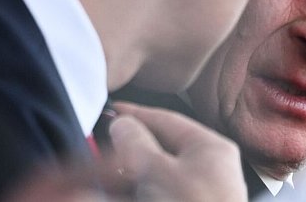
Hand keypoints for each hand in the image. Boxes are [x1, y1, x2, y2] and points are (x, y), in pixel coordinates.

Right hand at [100, 102, 246, 201]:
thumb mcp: (156, 170)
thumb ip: (135, 142)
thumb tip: (122, 124)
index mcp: (210, 150)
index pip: (167, 121)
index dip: (135, 115)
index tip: (108, 111)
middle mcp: (207, 172)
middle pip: (157, 151)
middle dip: (124, 151)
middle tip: (96, 147)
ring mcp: (195, 197)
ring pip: (150, 179)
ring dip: (123, 178)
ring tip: (97, 176)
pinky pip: (152, 195)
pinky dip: (131, 193)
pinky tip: (109, 192)